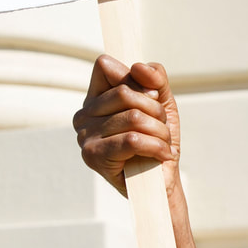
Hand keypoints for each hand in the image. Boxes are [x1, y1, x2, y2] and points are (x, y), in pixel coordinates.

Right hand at [74, 56, 178, 197]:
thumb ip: (154, 79)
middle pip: (124, 91)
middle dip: (154, 109)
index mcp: (95, 99)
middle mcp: (83, 115)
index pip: (105, 65)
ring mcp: (85, 136)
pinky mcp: (94, 156)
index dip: (134, 78)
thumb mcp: (162, 103)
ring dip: (159, 131)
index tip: (152, 97)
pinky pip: (132, 140)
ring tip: (163, 144)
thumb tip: (138, 67)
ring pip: (132, 117)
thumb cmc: (158, 141)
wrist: (161, 181)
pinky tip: (162, 154)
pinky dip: (156, 146)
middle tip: (162, 127)